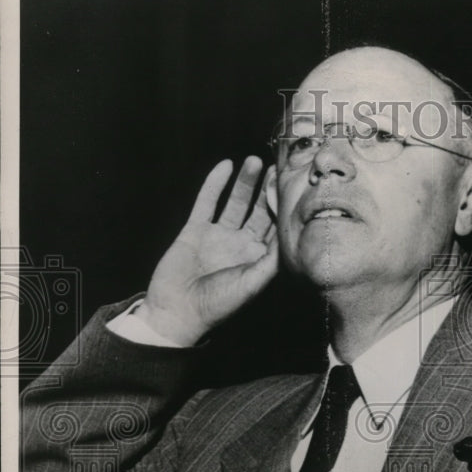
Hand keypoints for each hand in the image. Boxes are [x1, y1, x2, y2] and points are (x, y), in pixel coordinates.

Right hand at [136, 157, 278, 345]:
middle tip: (278, 168)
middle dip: (268, 190)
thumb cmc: (219, 304)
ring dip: (245, 182)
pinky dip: (215, 184)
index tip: (293, 187)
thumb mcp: (252, 283)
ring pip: (235, 202)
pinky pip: (207, 201)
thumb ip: (271, 260)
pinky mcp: (195, 229)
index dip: (284, 208)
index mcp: (257, 259)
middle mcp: (240, 245)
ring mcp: (217, 236)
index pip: (276, 228)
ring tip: (256, 161)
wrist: (177, 310)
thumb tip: (289, 235)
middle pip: (259, 211)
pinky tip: (226, 165)